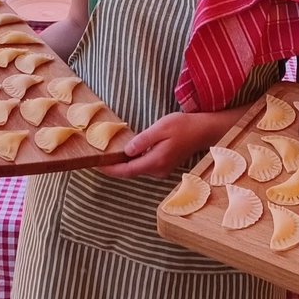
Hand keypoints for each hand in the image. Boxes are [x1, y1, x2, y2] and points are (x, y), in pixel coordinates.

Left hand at [95, 110, 237, 178]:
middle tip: (96, 160)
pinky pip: (143, 166)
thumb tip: (126, 151)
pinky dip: (131, 162)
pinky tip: (124, 154)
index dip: (109, 169)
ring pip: (136, 169)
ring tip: (106, 156)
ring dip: (121, 165)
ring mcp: (161, 170)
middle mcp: (157, 170)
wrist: (203, 131)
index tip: (95, 165)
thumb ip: (143, 141)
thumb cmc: (183, 126)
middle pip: (129, 172)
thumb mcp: (161, 128)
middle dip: (112, 167)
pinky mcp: (163, 166)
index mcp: (155, 162)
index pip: (126, 170)